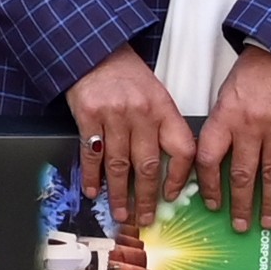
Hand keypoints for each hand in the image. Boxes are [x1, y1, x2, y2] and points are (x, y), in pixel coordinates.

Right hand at [63, 46, 198, 231]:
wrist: (95, 51)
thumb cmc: (127, 76)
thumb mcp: (155, 95)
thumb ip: (163, 127)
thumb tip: (169, 169)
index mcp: (163, 108)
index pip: (182, 148)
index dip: (179, 177)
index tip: (172, 195)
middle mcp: (141, 113)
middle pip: (148, 165)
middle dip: (146, 198)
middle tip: (144, 218)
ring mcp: (114, 115)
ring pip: (119, 165)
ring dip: (119, 194)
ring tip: (120, 212)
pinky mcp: (88, 116)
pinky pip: (92, 154)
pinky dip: (92, 176)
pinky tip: (94, 190)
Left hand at [190, 47, 270, 230]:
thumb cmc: (252, 76)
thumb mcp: (225, 97)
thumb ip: (221, 129)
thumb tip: (213, 164)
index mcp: (225, 116)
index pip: (210, 159)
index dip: (210, 186)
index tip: (212, 203)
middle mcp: (250, 125)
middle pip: (243, 174)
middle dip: (241, 204)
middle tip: (241, 225)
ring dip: (270, 202)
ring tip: (268, 221)